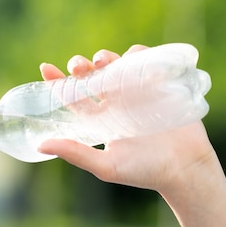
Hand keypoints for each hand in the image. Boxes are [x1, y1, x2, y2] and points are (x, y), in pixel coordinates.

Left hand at [37, 45, 218, 195]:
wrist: (185, 169)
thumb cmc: (144, 172)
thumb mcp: (106, 166)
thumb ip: (75, 153)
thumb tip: (40, 145)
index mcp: (99, 119)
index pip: (73, 96)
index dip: (58, 81)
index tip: (46, 68)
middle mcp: (114, 102)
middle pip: (92, 74)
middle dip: (81, 65)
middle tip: (79, 66)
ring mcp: (136, 91)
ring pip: (116, 63)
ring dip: (106, 57)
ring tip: (103, 61)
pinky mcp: (158, 84)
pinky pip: (146, 60)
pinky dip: (137, 54)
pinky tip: (131, 59)